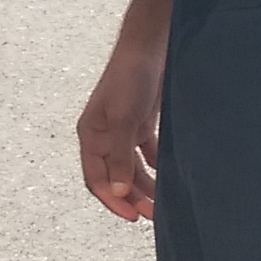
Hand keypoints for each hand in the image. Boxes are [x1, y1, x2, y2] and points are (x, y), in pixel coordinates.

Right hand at [78, 34, 164, 220]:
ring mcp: (123, 130)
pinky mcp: (141, 123)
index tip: (132, 216)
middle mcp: (104, 136)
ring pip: (132, 168)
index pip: (96, 179)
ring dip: (145, 186)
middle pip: (116, 177)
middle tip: (152, 215)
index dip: (112, 200)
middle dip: (132, 197)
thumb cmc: (130, 77)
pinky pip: (147, 154)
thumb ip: (121, 157)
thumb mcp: (124, 120)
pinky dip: (156, 167)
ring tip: (163, 203)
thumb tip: (119, 192)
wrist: (151, 45)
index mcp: (91, 136)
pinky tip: (170, 177)